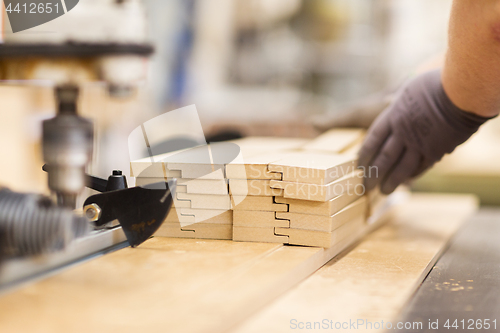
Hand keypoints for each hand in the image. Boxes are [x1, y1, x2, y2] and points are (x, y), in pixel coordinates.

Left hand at [358, 70, 491, 193]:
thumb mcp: (408, 89)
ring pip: (400, 168)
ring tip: (383, 192)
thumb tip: (387, 101)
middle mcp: (402, 133)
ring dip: (391, 182)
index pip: (372, 140)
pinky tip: (406, 182)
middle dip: (373, 174)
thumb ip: (397, 100)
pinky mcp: (436, 151)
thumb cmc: (435, 85)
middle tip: (366, 186)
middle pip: (383, 158)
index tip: (358, 165)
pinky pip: (421, 167)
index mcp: (393, 116)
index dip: (364, 154)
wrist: (461, 94)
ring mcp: (419, 144)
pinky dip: (412, 176)